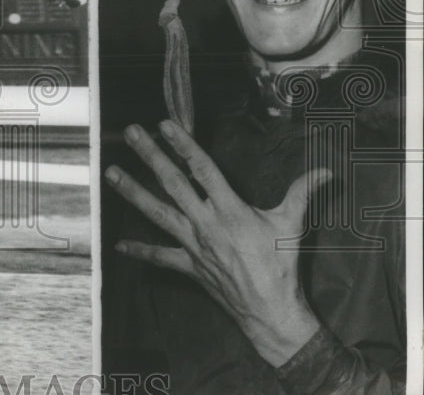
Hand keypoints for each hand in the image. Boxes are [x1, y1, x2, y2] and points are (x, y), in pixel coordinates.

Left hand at [105, 120, 327, 366]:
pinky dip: (140, 250)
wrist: (271, 312)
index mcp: (230, 210)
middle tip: (130, 133)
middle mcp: (206, 223)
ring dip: (132, 192)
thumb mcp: (293, 225)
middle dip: (150, 156)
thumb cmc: (282, 266)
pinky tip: (118, 244)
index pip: (202, 169)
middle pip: (172, 183)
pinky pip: (160, 256)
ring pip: (157, 213)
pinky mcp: (188, 265)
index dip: (183, 145)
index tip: (165, 124)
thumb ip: (303, 192)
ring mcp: (193, 244)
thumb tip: (326, 171)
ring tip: (110, 173)